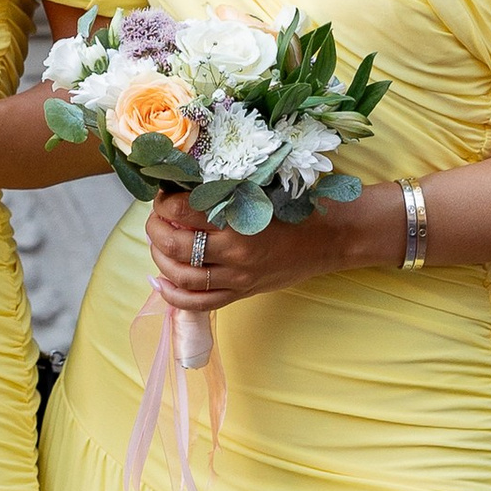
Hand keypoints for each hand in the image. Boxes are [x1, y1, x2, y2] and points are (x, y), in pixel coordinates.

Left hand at [145, 182, 391, 314]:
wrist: (335, 237)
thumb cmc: (302, 206)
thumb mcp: (263, 188)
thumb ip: (226, 192)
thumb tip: (184, 187)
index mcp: (241, 220)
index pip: (183, 212)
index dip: (164, 202)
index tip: (164, 194)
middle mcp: (236, 253)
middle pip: (174, 245)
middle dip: (155, 228)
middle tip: (156, 217)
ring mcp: (238, 278)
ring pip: (181, 275)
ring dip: (159, 258)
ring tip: (157, 242)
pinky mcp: (242, 293)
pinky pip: (200, 302)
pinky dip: (174, 295)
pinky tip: (160, 282)